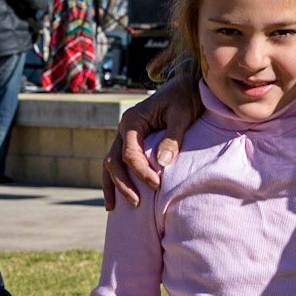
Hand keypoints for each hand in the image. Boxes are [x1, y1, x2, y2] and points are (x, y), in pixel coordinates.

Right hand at [101, 70, 200, 209]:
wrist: (185, 85)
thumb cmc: (185, 97)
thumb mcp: (182, 113)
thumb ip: (173, 137)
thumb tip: (163, 163)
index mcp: (132, 120)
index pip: (130, 153)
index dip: (141, 172)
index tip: (157, 185)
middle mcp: (124, 128)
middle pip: (114, 161)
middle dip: (123, 184)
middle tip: (138, 203)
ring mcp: (125, 136)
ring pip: (110, 164)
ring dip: (113, 185)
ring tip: (114, 209)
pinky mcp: (132, 142)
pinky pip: (117, 163)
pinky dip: (115, 180)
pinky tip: (116, 199)